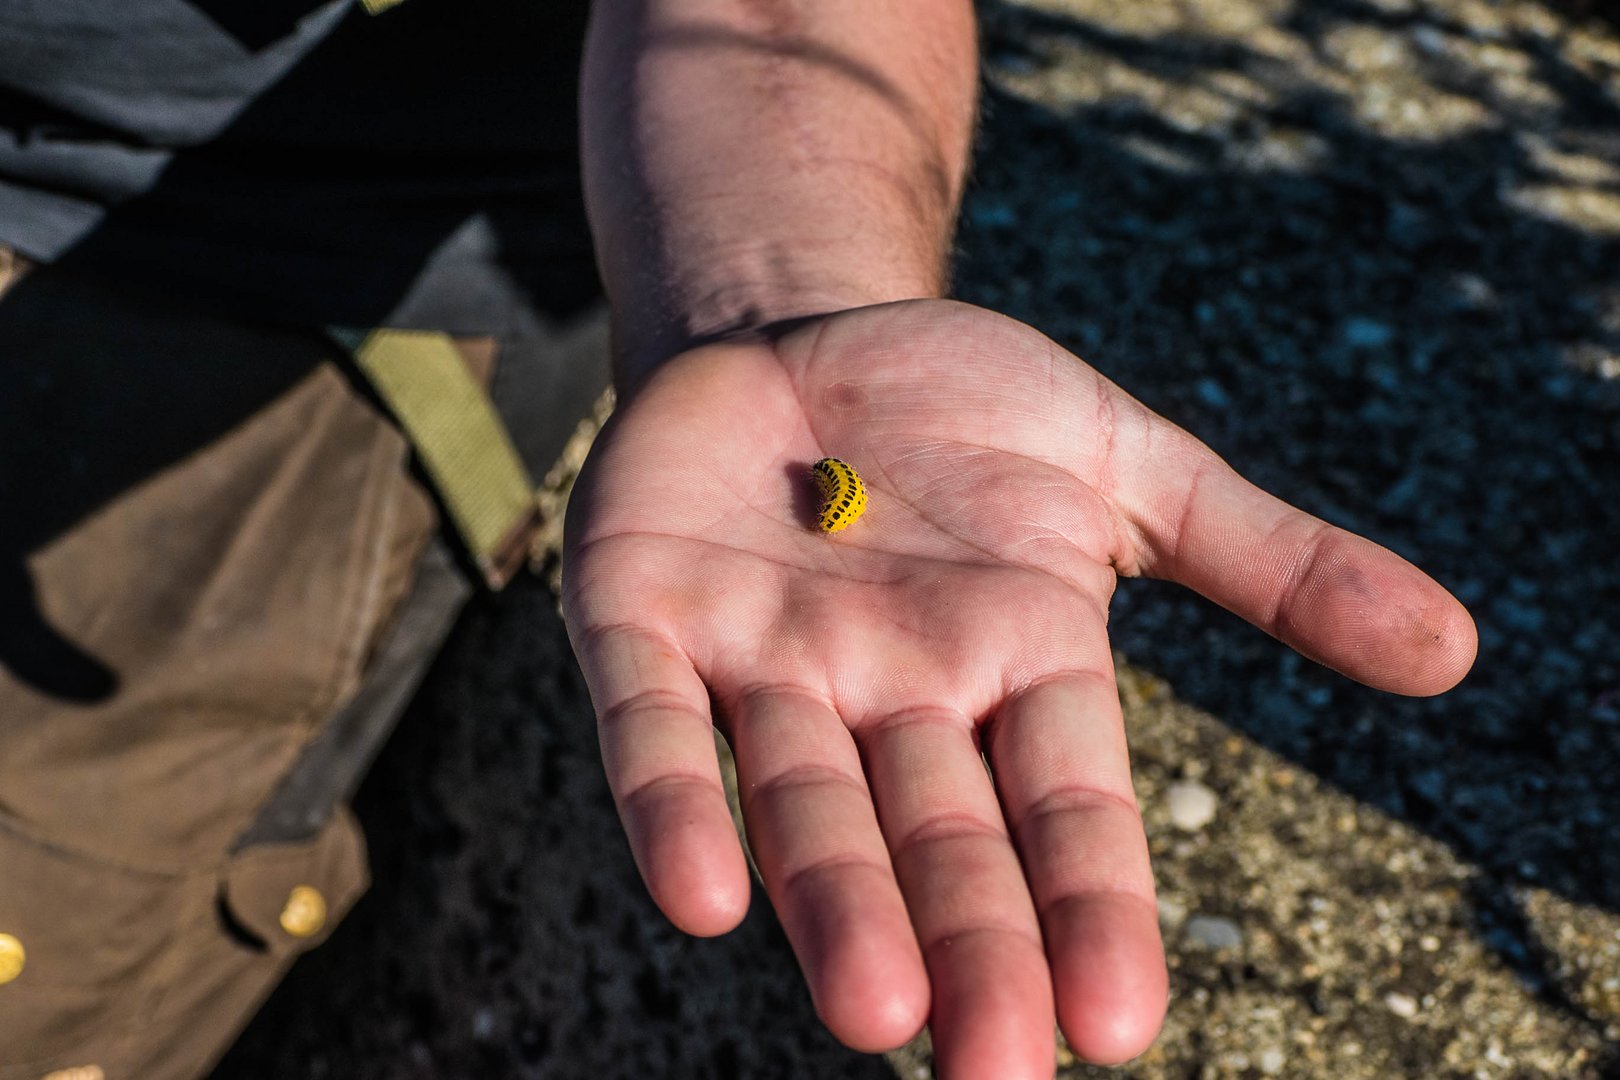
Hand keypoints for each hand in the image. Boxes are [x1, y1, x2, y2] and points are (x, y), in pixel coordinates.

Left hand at [561, 300, 1475, 1076]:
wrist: (800, 331)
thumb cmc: (964, 410)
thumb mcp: (1128, 467)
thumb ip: (1268, 560)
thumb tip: (1453, 651)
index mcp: (1013, 665)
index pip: (1064, 806)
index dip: (1090, 908)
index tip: (1115, 1025)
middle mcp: (890, 692)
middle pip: (935, 835)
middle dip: (968, 944)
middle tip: (989, 1064)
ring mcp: (762, 658)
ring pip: (799, 802)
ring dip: (833, 904)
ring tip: (877, 1011)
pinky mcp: (642, 614)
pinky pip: (652, 723)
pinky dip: (672, 803)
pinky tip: (700, 895)